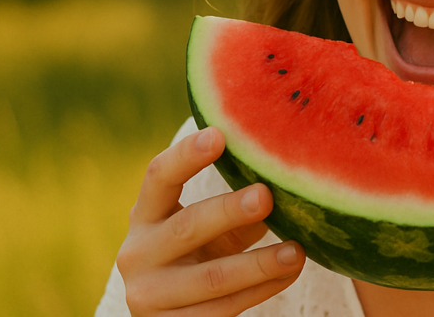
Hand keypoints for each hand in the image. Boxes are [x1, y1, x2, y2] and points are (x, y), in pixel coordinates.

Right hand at [115, 127, 305, 315]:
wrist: (169, 315)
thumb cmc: (199, 255)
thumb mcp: (210, 230)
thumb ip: (238, 210)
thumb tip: (286, 184)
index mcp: (144, 216)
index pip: (159, 177)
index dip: (186, 155)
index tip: (219, 135)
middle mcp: (137, 253)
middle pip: (187, 227)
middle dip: (229, 211)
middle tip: (266, 196)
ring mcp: (150, 295)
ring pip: (212, 278)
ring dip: (259, 264)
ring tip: (296, 252)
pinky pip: (224, 309)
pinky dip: (261, 289)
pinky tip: (289, 273)